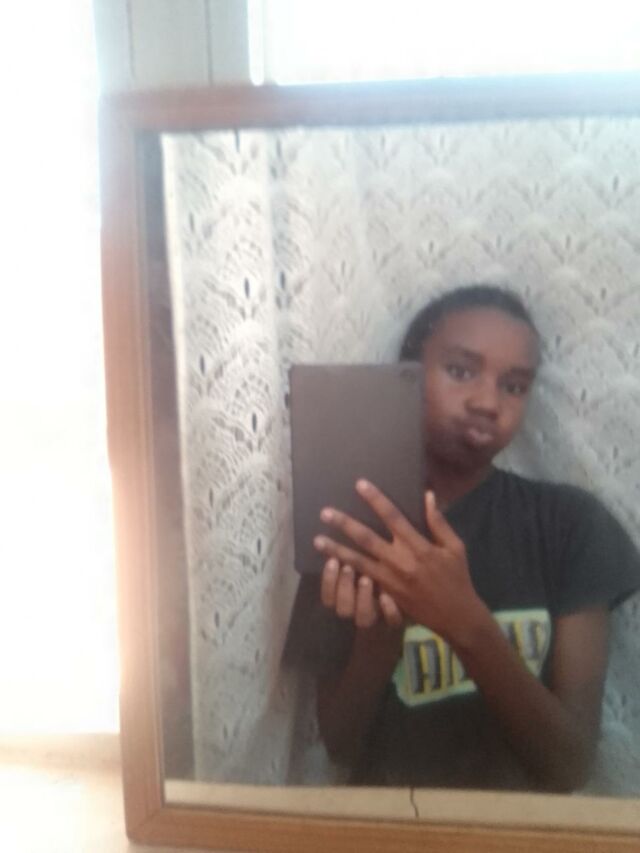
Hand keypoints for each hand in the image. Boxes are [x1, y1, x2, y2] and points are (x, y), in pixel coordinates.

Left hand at [314, 481, 487, 645]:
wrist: (456, 616)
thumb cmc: (456, 577)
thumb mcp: (455, 547)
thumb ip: (439, 522)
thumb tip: (428, 496)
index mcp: (419, 547)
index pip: (393, 518)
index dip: (376, 500)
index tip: (360, 485)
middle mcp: (401, 561)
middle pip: (367, 539)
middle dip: (345, 524)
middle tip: (325, 512)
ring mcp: (391, 579)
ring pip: (358, 561)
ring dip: (336, 550)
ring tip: (317, 540)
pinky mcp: (386, 592)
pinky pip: (363, 579)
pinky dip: (346, 571)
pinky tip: (331, 564)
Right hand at [320, 557, 402, 628]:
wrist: (407, 597)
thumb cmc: (379, 575)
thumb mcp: (362, 567)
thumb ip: (350, 559)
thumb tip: (336, 539)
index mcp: (345, 600)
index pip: (329, 598)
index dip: (328, 582)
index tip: (333, 560)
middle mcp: (358, 612)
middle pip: (343, 609)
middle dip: (344, 588)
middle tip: (349, 566)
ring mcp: (377, 618)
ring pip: (363, 619)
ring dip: (362, 597)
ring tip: (367, 578)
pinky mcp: (396, 620)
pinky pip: (391, 621)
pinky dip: (388, 610)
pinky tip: (387, 595)